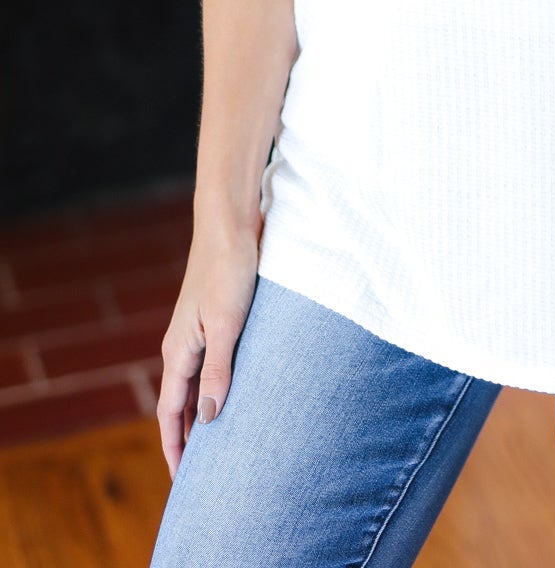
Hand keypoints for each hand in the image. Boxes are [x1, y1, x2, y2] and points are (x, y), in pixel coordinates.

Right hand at [156, 222, 259, 477]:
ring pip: (194, 386)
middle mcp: (181, 346)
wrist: (231, 226)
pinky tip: (231, 396)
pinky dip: (214, 389)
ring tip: (217, 445)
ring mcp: (196, 333)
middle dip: (187, 438)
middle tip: (201, 475)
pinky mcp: (212, 321)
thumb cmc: (230, 271)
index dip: (175, 447)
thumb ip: (218, 370)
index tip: (183, 481)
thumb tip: (211, 418)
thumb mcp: (227, 324)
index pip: (172, 412)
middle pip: (180, 404)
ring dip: (202, 415)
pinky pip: (208, 366)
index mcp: (178, 351)